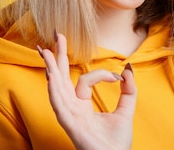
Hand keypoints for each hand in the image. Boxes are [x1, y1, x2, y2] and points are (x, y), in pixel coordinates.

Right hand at [38, 33, 136, 149]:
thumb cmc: (117, 142)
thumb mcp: (126, 110)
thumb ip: (128, 90)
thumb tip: (127, 69)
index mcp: (81, 106)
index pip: (84, 81)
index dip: (101, 74)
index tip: (118, 76)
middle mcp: (72, 109)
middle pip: (61, 79)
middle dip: (57, 58)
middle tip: (56, 35)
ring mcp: (69, 117)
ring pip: (56, 89)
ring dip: (51, 69)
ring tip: (45, 50)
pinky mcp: (70, 125)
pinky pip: (59, 105)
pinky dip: (54, 90)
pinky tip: (51, 76)